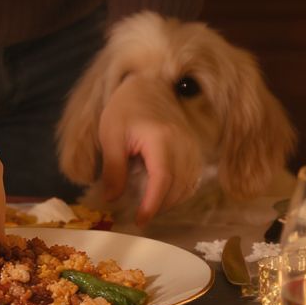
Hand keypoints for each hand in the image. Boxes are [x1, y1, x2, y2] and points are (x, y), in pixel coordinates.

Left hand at [97, 76, 199, 224]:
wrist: (147, 84)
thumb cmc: (125, 109)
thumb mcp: (111, 137)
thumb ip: (113, 169)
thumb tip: (112, 199)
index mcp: (161, 139)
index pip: (162, 179)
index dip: (153, 203)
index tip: (140, 220)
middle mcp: (182, 143)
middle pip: (178, 186)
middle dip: (160, 206)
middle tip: (139, 216)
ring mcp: (191, 145)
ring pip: (188, 184)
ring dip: (171, 201)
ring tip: (150, 207)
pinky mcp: (194, 147)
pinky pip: (193, 177)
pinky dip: (181, 191)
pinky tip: (164, 195)